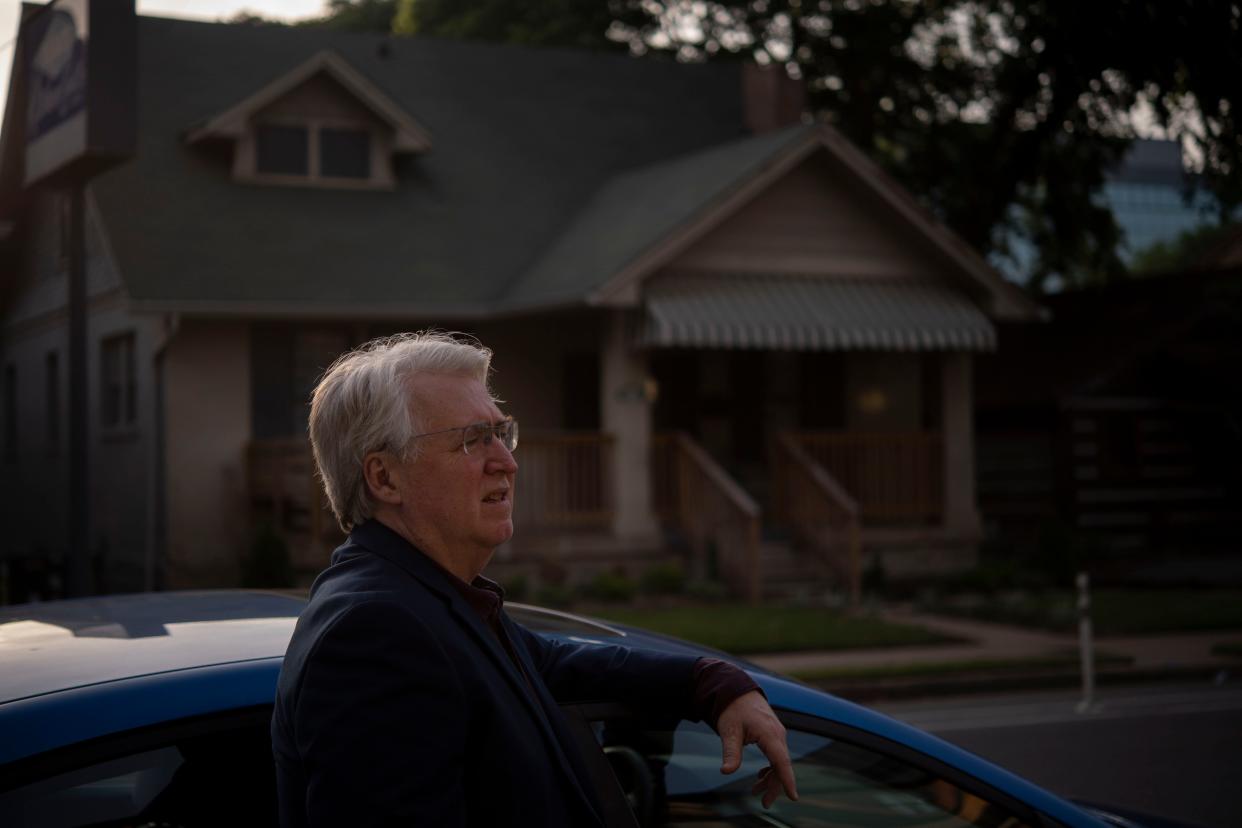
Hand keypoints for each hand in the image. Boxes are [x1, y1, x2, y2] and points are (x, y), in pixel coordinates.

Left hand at [716, 690, 797, 807]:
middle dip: (775, 786)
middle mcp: (778, 734)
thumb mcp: (729, 731)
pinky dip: (770, 768)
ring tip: (756, 791)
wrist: (737, 691)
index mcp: (769, 733)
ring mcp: (777, 734)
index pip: (781, 761)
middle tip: (763, 802)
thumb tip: (726, 771)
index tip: (793, 796)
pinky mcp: (774, 735)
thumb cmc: (733, 709)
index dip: (787, 780)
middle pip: (781, 766)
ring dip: (771, 778)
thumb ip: (730, 752)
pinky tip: (760, 776)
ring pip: (779, 762)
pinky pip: (777, 755)